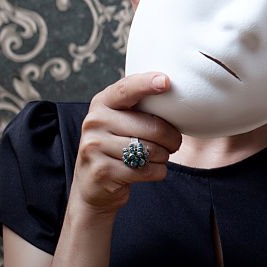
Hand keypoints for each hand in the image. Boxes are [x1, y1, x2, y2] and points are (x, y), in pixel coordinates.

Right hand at [71, 73, 182, 215]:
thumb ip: (139, 106)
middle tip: (174, 143)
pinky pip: (146, 170)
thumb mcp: (121, 120)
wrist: (93, 185)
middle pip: (152, 127)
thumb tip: (172, 92)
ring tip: (158, 157)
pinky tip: (151, 170)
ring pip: (151, 150)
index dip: (147, 84)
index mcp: (103, 102)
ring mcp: (95, 147)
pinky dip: (158, 172)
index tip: (166, 81)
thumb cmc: (118, 146)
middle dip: (172, 138)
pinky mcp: (102, 171)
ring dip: (164, 157)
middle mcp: (95, 121)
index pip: (126, 89)